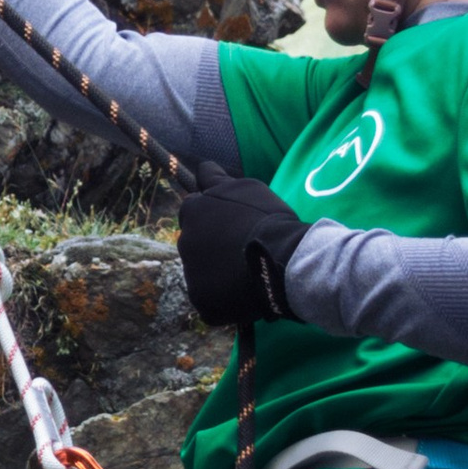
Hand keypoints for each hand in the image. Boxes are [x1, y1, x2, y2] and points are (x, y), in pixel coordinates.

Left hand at [178, 166, 308, 323]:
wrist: (283, 261)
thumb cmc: (268, 220)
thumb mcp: (245, 188)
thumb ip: (218, 179)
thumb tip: (203, 169)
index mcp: (193, 210)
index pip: (193, 209)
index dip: (213, 215)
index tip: (233, 223)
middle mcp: (185, 240)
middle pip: (195, 241)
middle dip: (212, 244)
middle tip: (241, 248)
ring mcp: (190, 273)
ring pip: (202, 271)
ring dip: (217, 270)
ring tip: (246, 272)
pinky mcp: (200, 300)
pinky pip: (209, 298)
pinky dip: (223, 298)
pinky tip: (243, 292)